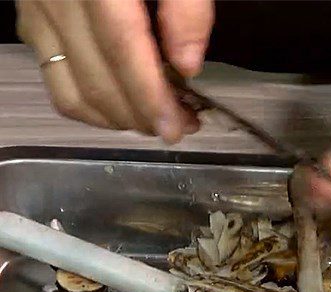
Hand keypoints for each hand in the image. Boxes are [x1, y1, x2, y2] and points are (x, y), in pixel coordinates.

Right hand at [16, 0, 213, 141]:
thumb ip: (186, 4)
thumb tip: (187, 66)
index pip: (120, 49)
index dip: (150, 97)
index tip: (177, 129)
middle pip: (97, 79)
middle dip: (144, 116)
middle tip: (185, 124)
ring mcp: (37, 8)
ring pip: (72, 92)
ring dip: (119, 119)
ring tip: (159, 119)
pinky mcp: (32, 18)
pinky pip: (55, 80)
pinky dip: (92, 106)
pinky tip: (126, 107)